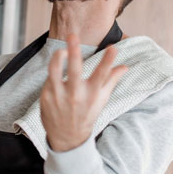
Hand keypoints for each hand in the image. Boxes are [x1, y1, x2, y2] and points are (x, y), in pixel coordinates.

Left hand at [40, 33, 127, 151]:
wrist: (67, 138)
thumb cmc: (86, 114)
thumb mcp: (101, 99)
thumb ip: (111, 80)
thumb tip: (126, 66)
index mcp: (92, 95)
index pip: (102, 76)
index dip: (108, 61)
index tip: (113, 48)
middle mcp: (75, 95)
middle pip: (74, 70)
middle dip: (73, 52)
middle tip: (73, 35)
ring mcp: (59, 96)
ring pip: (54, 71)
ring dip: (57, 57)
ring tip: (61, 50)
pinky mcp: (46, 97)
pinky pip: (49, 78)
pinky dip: (54, 72)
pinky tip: (58, 71)